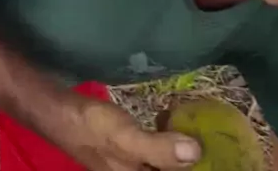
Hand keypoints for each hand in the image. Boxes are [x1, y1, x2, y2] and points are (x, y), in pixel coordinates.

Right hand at [57, 99, 200, 170]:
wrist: (61, 113)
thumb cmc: (94, 128)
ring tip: (191, 127)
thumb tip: (197, 153)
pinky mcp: (131, 153)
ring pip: (165, 164)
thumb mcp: (128, 139)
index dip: (196, 167)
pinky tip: (167, 121)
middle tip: (206, 137)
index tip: (216, 155)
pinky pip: (157, 154)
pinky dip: (166, 140)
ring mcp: (133, 168)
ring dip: (180, 150)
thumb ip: (161, 151)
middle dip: (189, 158)